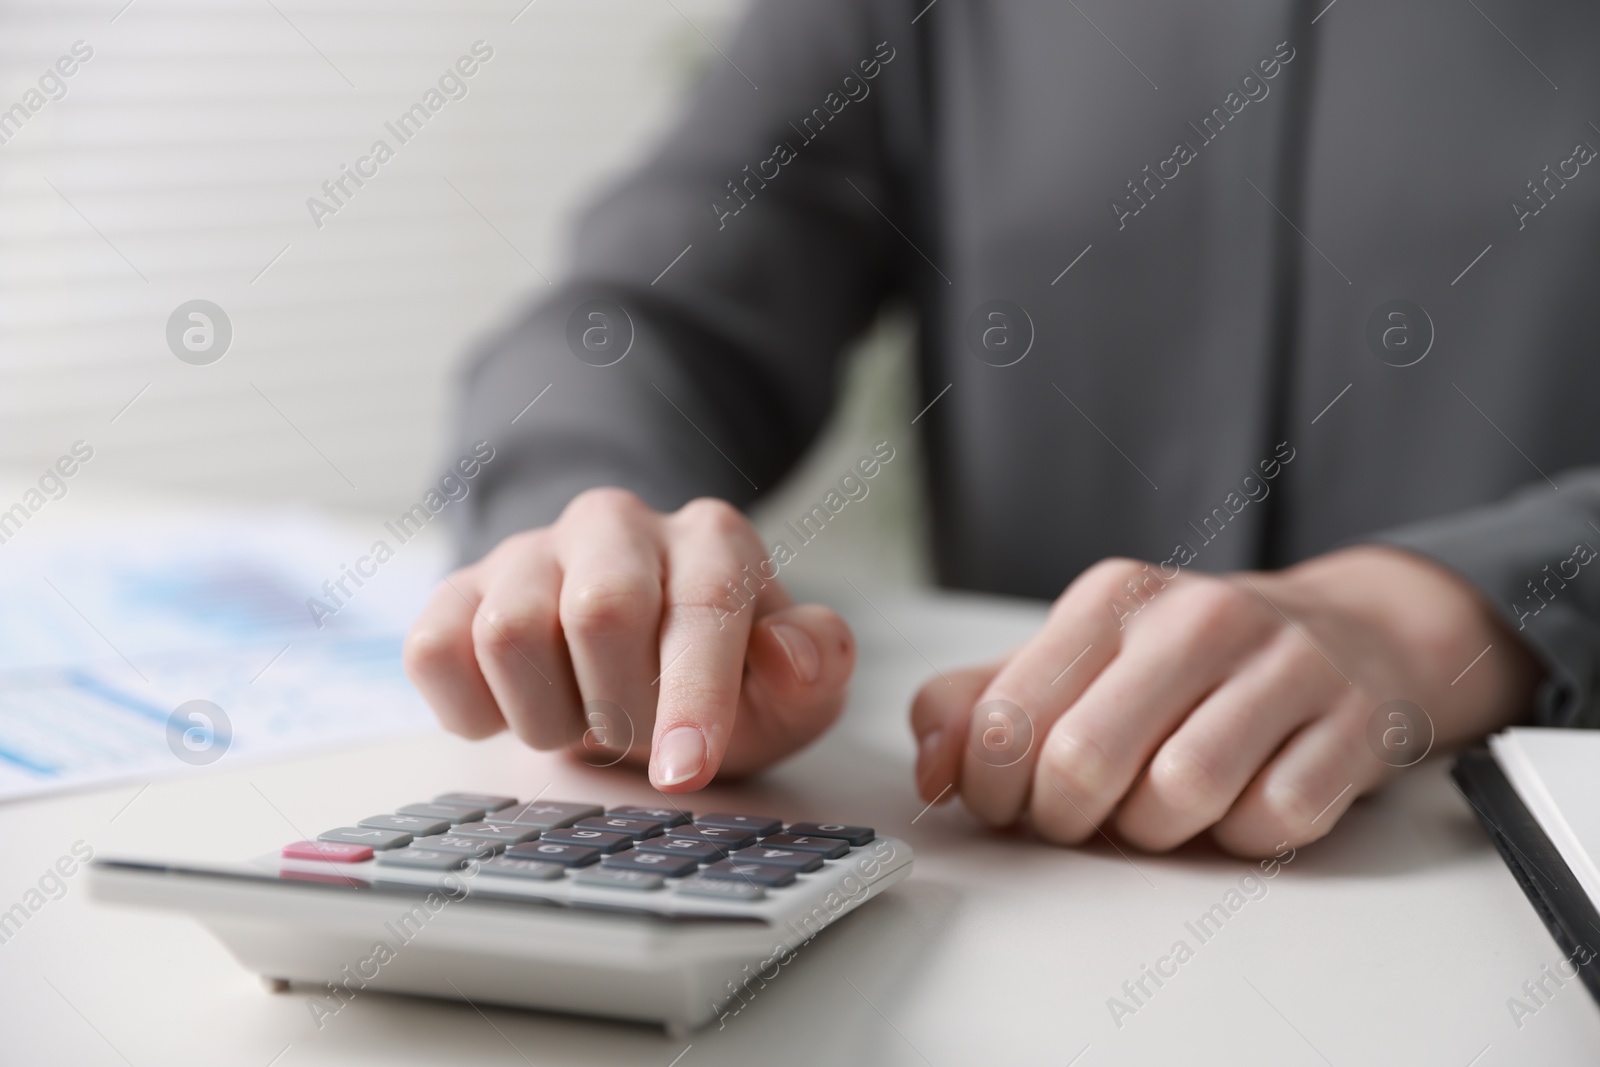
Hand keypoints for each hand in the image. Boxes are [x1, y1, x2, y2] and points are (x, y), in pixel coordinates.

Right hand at [404, 488, 854, 789]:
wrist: (634, 657)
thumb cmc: (719, 677)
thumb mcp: (788, 688)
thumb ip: (813, 665)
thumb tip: (792, 654)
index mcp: (710, 540)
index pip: (701, 606)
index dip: (693, 696)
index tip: (685, 771)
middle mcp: (616, 524)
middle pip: (599, 612)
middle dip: (620, 710)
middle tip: (635, 741)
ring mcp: (530, 551)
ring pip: (509, 633)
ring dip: (548, 716)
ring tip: (583, 720)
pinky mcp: (458, 590)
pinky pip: (434, 651)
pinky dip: (473, 709)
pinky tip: (518, 710)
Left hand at [910, 548, 1540, 855]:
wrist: (1355, 635)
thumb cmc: (1191, 665)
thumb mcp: (1079, 661)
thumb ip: (982, 705)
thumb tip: (930, 770)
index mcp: (1112, 599)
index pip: (1005, 717)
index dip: (993, 788)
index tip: (1015, 799)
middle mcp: (1197, 618)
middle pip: (1083, 761)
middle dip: (1071, 819)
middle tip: (1089, 815)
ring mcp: (1285, 666)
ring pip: (1181, 796)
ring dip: (1161, 832)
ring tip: (1167, 807)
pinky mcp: (1354, 723)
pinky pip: (1276, 820)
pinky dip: (1246, 836)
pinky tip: (1245, 801)